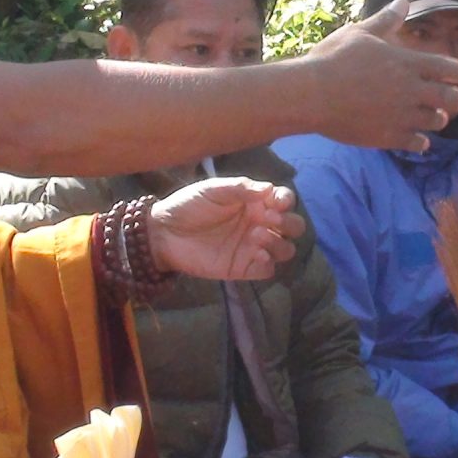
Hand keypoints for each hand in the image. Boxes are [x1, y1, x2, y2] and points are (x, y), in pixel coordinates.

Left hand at [148, 176, 302, 280]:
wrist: (164, 233)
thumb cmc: (189, 206)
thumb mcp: (213, 190)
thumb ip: (241, 187)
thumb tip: (270, 188)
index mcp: (255, 202)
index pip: (284, 201)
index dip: (287, 201)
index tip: (277, 202)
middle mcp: (259, 224)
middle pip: (293, 227)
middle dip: (290, 223)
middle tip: (271, 220)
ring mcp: (253, 247)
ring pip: (285, 250)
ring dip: (279, 243)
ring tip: (255, 235)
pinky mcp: (243, 268)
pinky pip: (268, 270)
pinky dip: (268, 263)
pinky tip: (254, 254)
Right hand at [304, 0, 457, 150]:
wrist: (312, 95)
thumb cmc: (333, 58)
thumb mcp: (360, 33)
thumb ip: (385, 20)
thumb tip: (403, 1)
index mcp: (407, 63)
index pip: (448, 67)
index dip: (457, 71)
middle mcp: (411, 90)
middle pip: (451, 98)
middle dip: (455, 98)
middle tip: (453, 99)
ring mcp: (401, 116)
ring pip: (437, 121)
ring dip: (438, 119)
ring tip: (435, 117)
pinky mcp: (388, 137)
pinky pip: (417, 144)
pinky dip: (421, 142)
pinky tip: (418, 139)